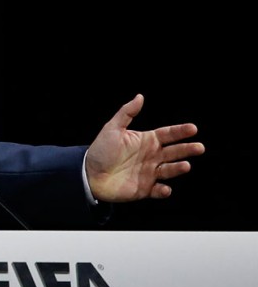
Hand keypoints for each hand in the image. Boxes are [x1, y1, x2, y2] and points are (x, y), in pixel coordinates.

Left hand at [85, 94, 203, 202]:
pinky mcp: (145, 189)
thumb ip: (126, 113)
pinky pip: (158, 190)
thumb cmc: (100, 151)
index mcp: (147, 141)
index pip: (168, 134)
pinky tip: (165, 188)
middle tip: (199, 147)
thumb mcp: (112, 129)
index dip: (180, 131)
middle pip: (174, 152)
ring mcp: (150, 173)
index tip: (193, 128)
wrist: (88, 174)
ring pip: (169, 170)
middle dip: (187, 149)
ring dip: (178, 168)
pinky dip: (163, 190)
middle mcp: (152, 156)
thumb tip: (140, 96)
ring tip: (185, 165)